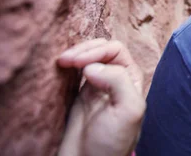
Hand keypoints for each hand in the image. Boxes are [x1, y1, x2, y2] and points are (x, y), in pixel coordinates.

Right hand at [57, 39, 145, 155]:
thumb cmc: (112, 142)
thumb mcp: (128, 110)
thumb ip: (118, 81)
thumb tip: (93, 65)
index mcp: (130, 79)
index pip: (115, 50)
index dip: (97, 51)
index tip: (79, 63)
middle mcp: (115, 78)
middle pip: (101, 49)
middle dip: (84, 50)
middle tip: (65, 59)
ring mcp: (96, 85)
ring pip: (88, 57)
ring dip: (75, 54)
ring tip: (61, 61)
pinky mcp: (79, 94)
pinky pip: (75, 70)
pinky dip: (68, 64)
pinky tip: (60, 66)